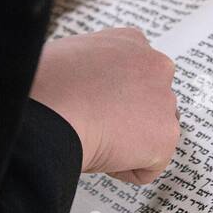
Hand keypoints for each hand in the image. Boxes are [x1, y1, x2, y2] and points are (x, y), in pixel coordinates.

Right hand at [31, 28, 179, 182]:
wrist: (50, 108)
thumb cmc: (46, 85)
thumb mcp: (72, 57)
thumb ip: (95, 69)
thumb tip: (90, 89)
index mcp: (132, 42)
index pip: (138, 76)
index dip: (115, 99)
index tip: (96, 106)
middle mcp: (156, 65)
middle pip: (151, 106)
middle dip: (128, 121)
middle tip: (95, 126)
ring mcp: (166, 100)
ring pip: (151, 137)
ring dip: (126, 144)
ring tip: (94, 136)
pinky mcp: (166, 135)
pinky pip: (148, 168)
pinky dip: (123, 170)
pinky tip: (100, 153)